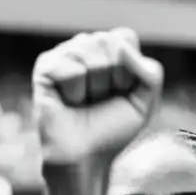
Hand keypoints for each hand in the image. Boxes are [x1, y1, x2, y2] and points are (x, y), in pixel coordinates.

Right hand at [32, 29, 163, 167]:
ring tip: (84, 103)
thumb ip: (150, 71)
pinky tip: (68, 102)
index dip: (130, 71)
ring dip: (94, 87)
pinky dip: (75, 91)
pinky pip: (72, 68)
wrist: (86, 157)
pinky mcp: (45, 67)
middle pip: (109, 42)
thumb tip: (120, 46)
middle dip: (113, 79)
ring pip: (89, 51)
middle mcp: (85, 46)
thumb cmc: (112, 130)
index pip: (126, 37)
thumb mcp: (146, 102)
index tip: (122, 92)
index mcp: (109, 50)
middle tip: (100, 100)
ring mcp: (63, 54)